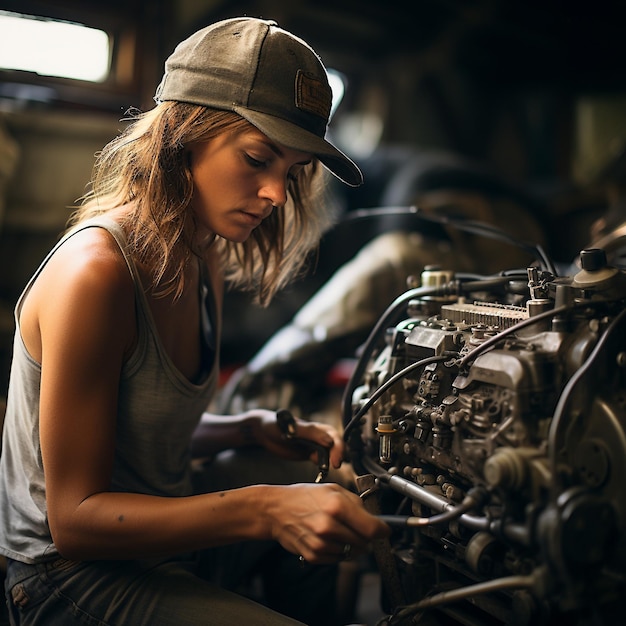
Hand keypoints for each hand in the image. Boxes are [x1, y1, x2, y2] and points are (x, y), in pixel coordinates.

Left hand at [251, 409, 344, 470]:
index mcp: (316, 427)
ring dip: (333, 461)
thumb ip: (310, 433)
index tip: (336, 459)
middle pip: (335, 445)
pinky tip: (322, 471)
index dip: (338, 447)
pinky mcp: (309, 454)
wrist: (264, 431)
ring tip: (329, 469)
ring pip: (330, 453)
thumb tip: (329, 441)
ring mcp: (314, 446)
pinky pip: (321, 460)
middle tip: (336, 465)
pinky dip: (325, 466)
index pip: (334, 436)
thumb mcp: (292, 428)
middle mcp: (318, 436)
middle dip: (339, 455)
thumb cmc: (276, 424)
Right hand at [265, 482, 389, 563]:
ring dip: (352, 544)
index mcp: (336, 506)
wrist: (276, 510)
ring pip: (353, 552)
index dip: (382, 530)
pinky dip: (339, 550)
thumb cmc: (303, 497)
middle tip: (357, 526)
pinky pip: (338, 559)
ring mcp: (321, 543)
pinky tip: (329, 538)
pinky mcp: (314, 556)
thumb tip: (374, 518)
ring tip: (339, 530)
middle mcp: (329, 526)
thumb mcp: (332, 489)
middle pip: (364, 542)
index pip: (372, 528)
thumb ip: (356, 503)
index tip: (385, 530)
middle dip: (366, 536)